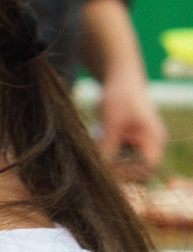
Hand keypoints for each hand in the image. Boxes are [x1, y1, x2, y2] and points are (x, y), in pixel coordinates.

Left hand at [79, 0, 167, 168]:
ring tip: (97, 149)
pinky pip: (119, 155)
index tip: (105, 169)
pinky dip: (108, 153)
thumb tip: (99, 167)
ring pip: (126, 164)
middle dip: (117, 169)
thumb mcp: (112, 121)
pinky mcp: (129, 141)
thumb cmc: (120, 95)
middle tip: (96, 161)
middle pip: (136, 170)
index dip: (127, 173)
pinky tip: (97, 142)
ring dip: (111, 161)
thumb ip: (108, 145)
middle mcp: (150, 145)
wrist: (119, 77)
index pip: (146, 169)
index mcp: (154, 141)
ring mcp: (140, 143)